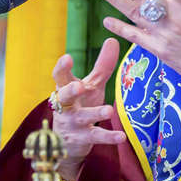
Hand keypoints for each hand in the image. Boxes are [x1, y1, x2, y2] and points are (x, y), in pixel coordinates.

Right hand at [49, 38, 125, 180]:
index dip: (61, 68)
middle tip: (80, 86)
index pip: (59, 77)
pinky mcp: (82, 139)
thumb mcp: (91, 86)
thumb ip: (102, 66)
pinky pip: (96, 137)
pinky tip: (122, 136)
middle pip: (64, 97)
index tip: (67, 58)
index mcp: (65, 89)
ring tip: (108, 111)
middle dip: (71, 91)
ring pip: (82, 118)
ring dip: (94, 114)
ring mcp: (72, 123)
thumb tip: (113, 39)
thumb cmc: (80, 105)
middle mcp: (65, 106)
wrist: (67, 142)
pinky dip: (109, 137)